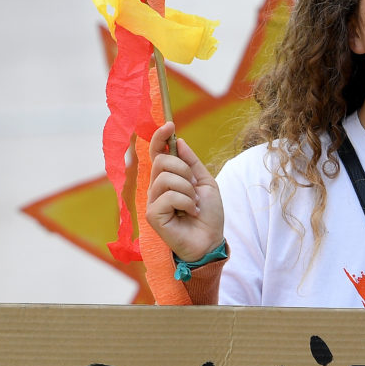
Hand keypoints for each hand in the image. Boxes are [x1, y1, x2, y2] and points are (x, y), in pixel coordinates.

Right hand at [146, 121, 224, 261]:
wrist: (211, 240)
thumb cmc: (208, 215)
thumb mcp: (205, 183)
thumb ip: (192, 163)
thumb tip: (179, 140)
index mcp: (167, 178)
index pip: (156, 153)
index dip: (159, 137)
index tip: (170, 125)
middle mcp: (156, 188)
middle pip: (162, 161)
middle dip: (184, 170)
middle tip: (194, 188)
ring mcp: (152, 201)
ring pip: (165, 178)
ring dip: (187, 190)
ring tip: (193, 204)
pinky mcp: (152, 215)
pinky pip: (168, 196)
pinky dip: (185, 203)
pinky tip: (190, 213)